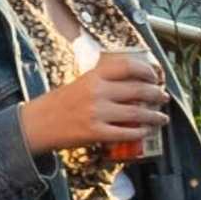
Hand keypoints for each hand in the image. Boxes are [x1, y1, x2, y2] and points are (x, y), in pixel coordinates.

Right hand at [21, 45, 168, 158]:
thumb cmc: (59, 103)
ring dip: (154, 116)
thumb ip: (103, 81)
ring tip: (162, 117)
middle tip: (163, 97)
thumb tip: (133, 83)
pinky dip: (140, 132)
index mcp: (93, 75)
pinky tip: (146, 132)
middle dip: (157, 94)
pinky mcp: (95, 133)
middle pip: (138, 90)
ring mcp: (97, 113)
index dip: (147, 71)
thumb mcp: (81, 83)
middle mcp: (97, 92)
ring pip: (137, 113)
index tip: (155, 76)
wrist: (37, 124)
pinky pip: (126, 133)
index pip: (128, 66)